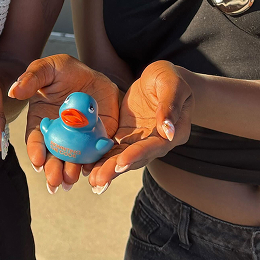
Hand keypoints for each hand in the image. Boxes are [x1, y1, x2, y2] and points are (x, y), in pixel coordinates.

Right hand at [9, 53, 121, 192]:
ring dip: (70, 173)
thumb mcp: (47, 68)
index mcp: (41, 122)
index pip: (35, 140)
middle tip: (54, 181)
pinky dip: (93, 166)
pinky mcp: (96, 141)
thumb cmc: (65, 70)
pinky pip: (94, 156)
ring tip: (70, 181)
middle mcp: (57, 135)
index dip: (35, 151)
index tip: (37, 161)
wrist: (95, 74)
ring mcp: (77, 140)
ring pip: (72, 161)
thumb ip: (31, 78)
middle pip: (52, 156)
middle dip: (52, 170)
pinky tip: (91, 173)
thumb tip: (13, 91)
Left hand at [87, 59, 192, 191]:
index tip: (120, 163)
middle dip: (116, 169)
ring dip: (107, 169)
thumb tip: (169, 131)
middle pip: (135, 158)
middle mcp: (157, 142)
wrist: (161, 78)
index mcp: (173, 133)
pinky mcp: (126, 136)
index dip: (136, 155)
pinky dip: (101, 158)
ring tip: (91, 180)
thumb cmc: (171, 77)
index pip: (153, 147)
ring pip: (122, 157)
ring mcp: (140, 140)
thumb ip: (170, 105)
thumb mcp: (171, 85)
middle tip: (98, 181)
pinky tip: (86, 167)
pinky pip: (113, 149)